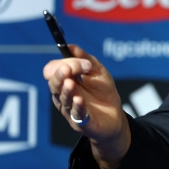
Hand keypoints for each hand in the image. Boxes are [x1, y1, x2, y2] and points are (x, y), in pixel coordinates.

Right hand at [43, 44, 130, 168]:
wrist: (116, 116)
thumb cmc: (103, 92)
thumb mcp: (97, 71)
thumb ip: (85, 59)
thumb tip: (70, 46)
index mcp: (64, 82)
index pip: (53, 71)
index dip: (59, 65)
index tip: (73, 61)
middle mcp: (63, 96)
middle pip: (54, 85)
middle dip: (60, 76)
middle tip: (67, 69)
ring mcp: (71, 110)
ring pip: (64, 99)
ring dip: (67, 90)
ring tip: (70, 82)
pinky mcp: (82, 122)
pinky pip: (77, 114)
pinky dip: (78, 106)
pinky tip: (79, 99)